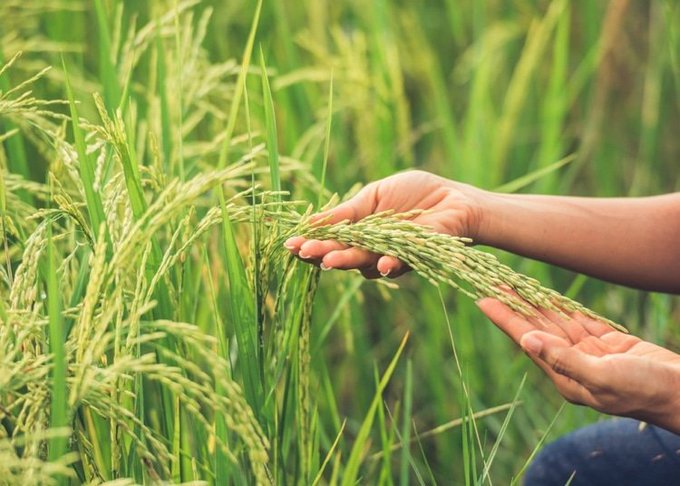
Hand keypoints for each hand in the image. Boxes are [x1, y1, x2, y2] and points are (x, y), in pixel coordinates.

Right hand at [285, 170, 484, 278]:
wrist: (454, 198)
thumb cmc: (415, 193)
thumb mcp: (374, 196)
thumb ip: (347, 212)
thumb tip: (311, 222)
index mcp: (359, 232)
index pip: (329, 240)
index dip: (310, 243)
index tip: (290, 244)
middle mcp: (371, 249)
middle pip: (342, 254)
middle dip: (322, 254)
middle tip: (305, 253)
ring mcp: (391, 256)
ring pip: (364, 263)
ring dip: (348, 261)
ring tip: (330, 259)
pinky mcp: (415, 258)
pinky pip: (398, 264)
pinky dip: (388, 264)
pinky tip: (380, 264)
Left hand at [477, 298, 679, 433]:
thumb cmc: (644, 390)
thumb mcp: (602, 377)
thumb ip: (564, 359)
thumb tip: (527, 341)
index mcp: (564, 375)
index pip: (526, 340)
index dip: (504, 318)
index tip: (483, 299)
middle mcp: (571, 363)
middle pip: (535, 327)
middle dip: (514, 305)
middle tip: (492, 282)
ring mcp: (588, 353)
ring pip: (555, 321)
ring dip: (534, 302)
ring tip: (512, 283)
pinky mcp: (607, 344)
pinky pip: (578, 320)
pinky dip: (561, 306)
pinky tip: (545, 295)